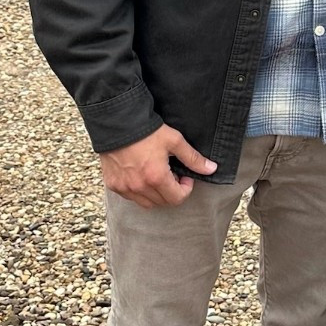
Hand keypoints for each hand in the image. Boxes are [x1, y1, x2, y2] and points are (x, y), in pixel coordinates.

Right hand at [99, 126, 217, 208]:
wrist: (116, 122)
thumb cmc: (146, 130)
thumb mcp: (174, 141)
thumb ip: (193, 158)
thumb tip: (211, 169)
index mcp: (156, 178)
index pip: (177, 198)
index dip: (186, 188)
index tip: (184, 175)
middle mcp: (139, 187)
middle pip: (163, 202)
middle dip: (172, 190)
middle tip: (171, 173)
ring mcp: (124, 187)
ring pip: (147, 203)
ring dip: (156, 194)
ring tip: (156, 175)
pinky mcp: (113, 184)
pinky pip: (130, 197)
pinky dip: (139, 191)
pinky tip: (141, 175)